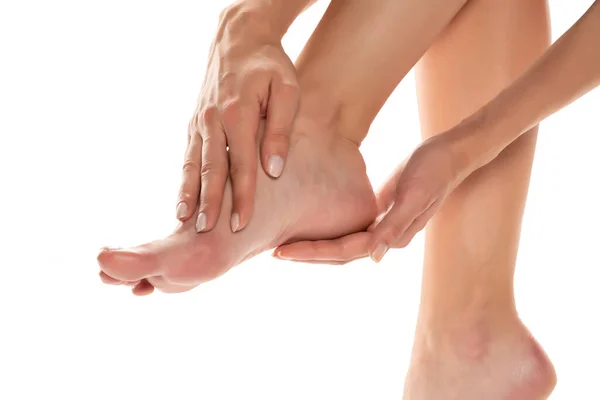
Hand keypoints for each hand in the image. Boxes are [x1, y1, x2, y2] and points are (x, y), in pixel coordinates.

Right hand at [176, 4, 299, 233]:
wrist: (239, 37)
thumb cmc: (269, 65)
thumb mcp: (287, 91)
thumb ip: (280, 130)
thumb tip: (274, 171)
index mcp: (238, 113)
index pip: (241, 164)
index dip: (242, 197)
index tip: (242, 224)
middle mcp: (213, 119)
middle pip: (211, 168)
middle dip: (209, 202)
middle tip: (207, 232)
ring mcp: (199, 120)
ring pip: (191, 162)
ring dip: (188, 192)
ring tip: (184, 220)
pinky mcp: (194, 120)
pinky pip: (187, 153)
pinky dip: (184, 177)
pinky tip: (183, 196)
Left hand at [273, 134, 465, 263]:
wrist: (448, 154)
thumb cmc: (433, 172)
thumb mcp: (414, 196)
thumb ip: (394, 227)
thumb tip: (373, 258)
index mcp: (389, 237)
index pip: (343, 251)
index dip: (312, 253)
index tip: (281, 252)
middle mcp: (382, 237)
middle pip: (337, 253)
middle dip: (306, 254)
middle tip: (272, 252)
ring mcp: (379, 225)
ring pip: (339, 243)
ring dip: (313, 245)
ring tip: (283, 242)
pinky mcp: (376, 212)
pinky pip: (346, 226)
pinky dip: (325, 229)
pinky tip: (307, 222)